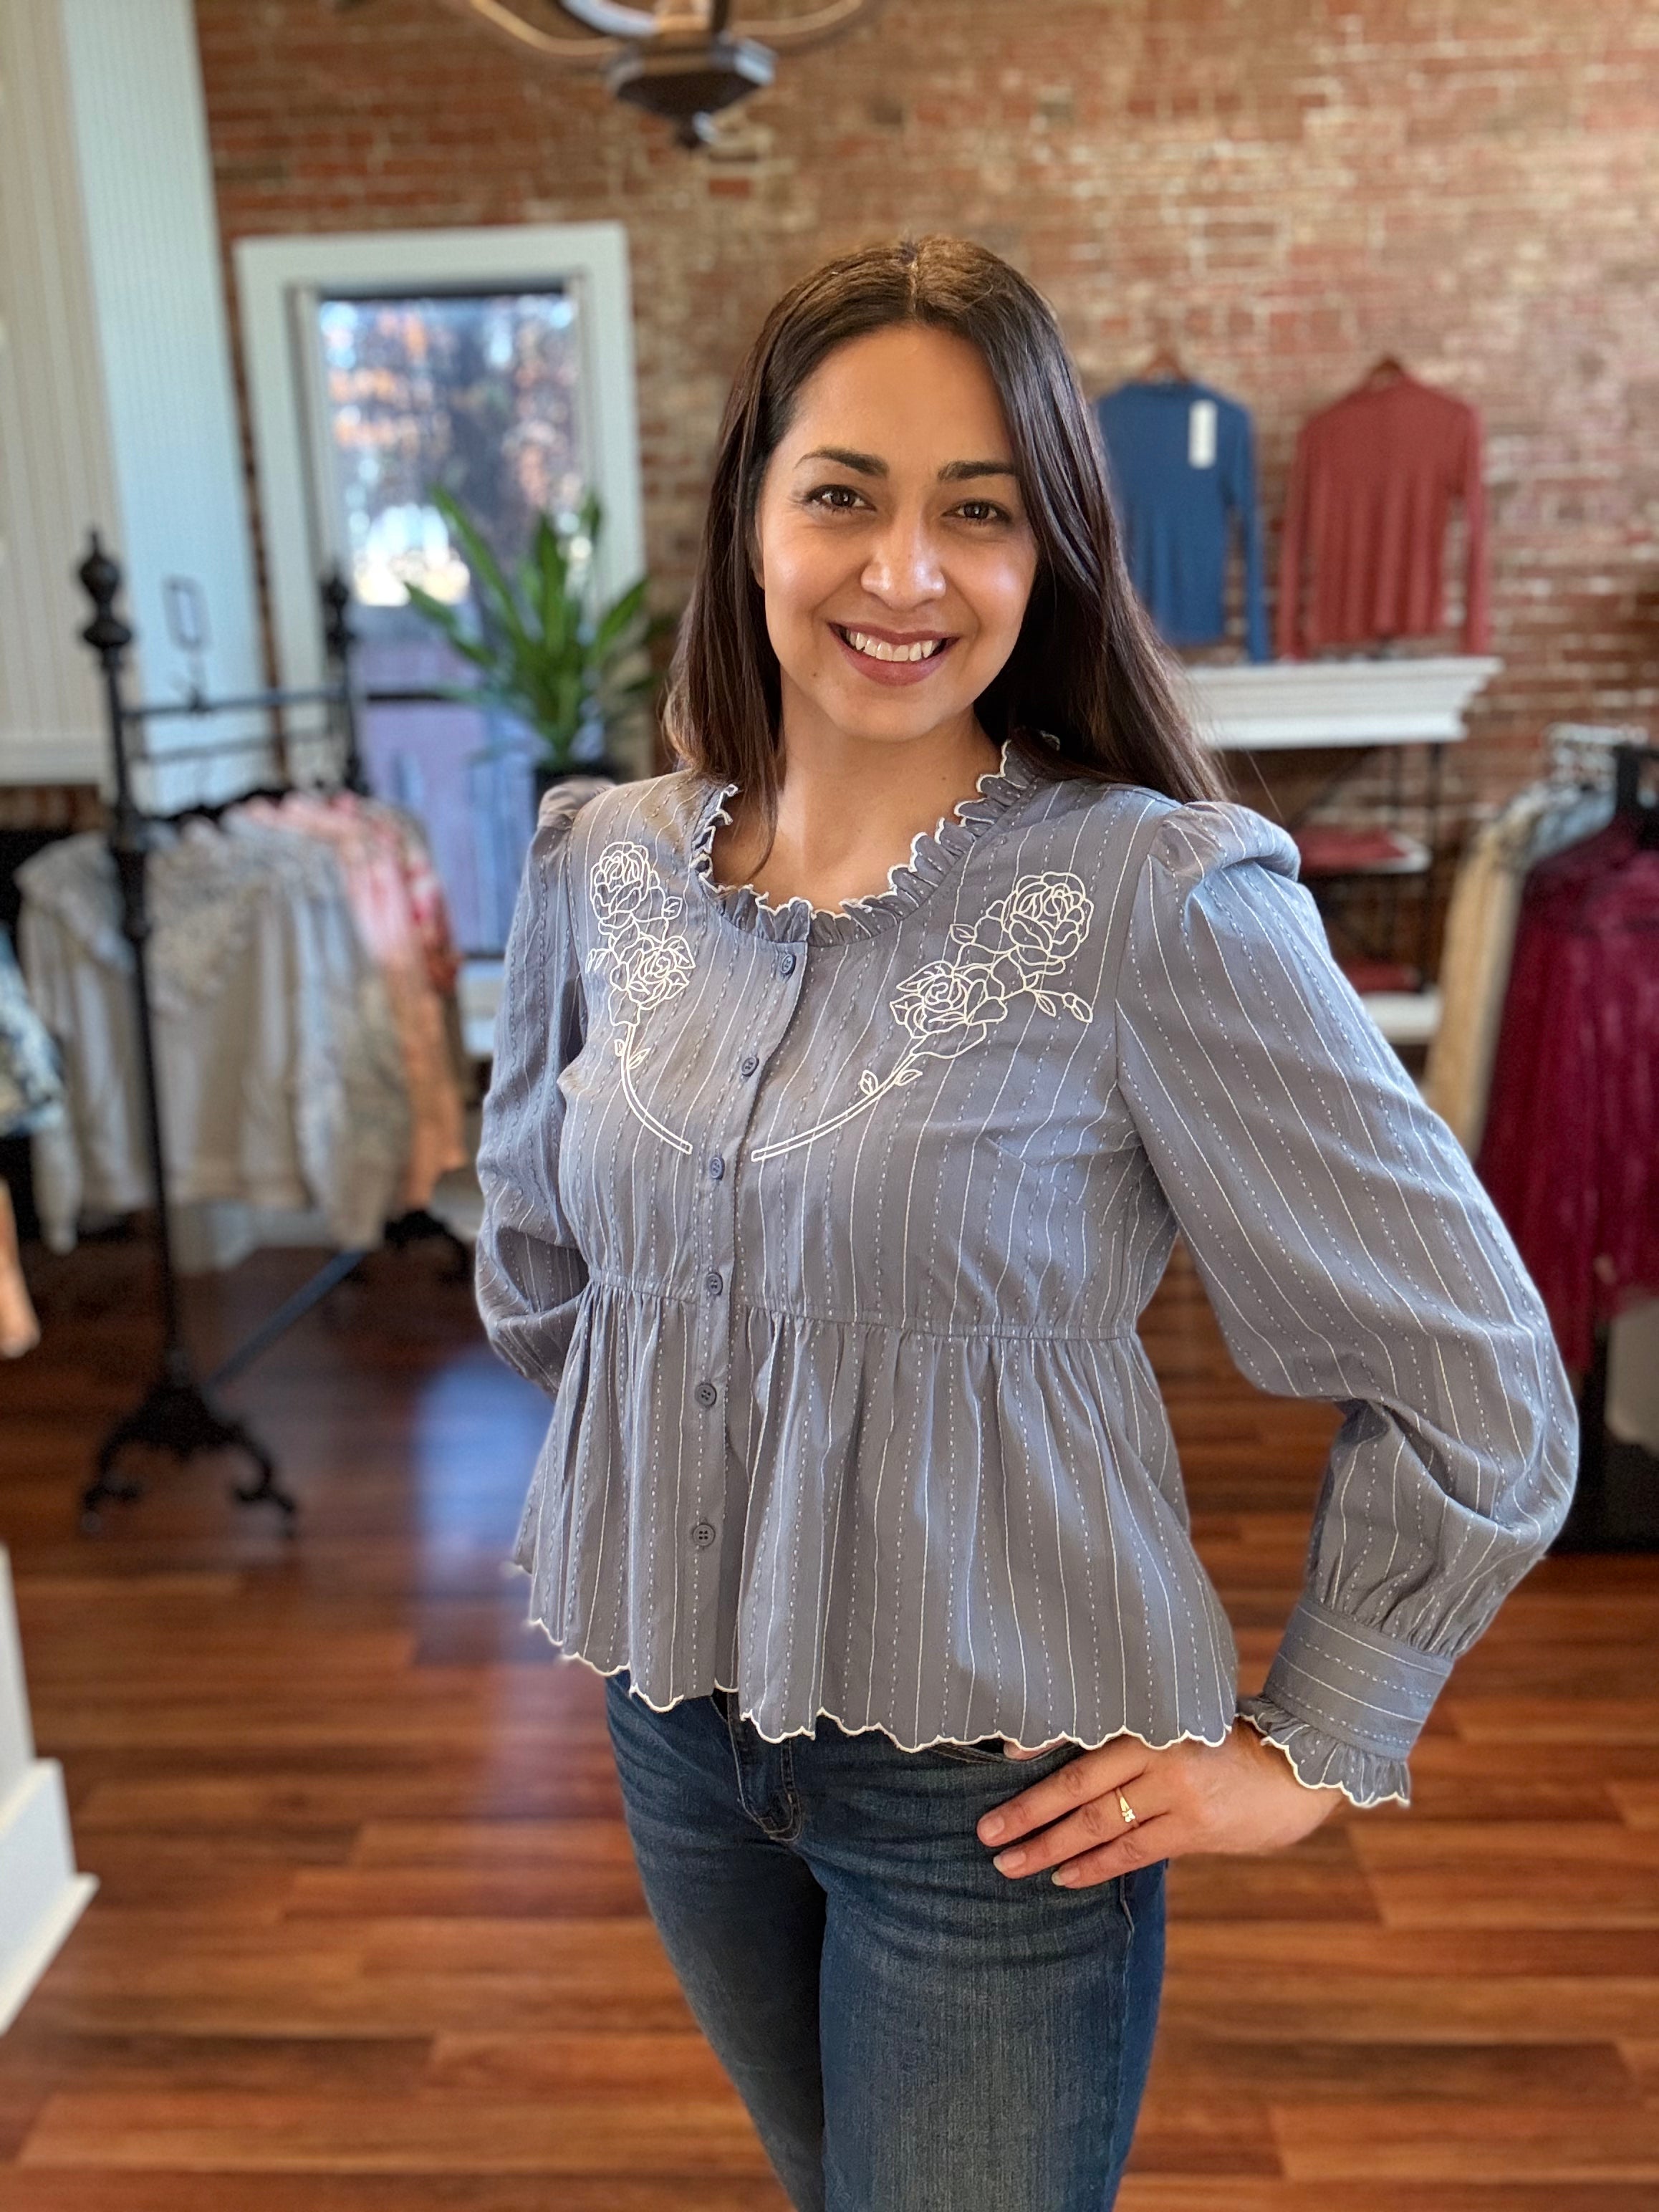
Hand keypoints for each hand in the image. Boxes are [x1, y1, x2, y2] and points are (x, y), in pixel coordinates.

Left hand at [976, 1720, 1342, 1888]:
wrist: (1298, 1764)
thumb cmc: (1226, 1741)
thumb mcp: (1178, 1721)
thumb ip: (1129, 1738)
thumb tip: (1055, 1748)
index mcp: (1149, 1721)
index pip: (1083, 1742)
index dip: (1038, 1756)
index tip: (998, 1765)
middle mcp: (1158, 1754)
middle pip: (1079, 1788)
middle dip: (1028, 1814)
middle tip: (986, 1835)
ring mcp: (1177, 1793)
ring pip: (1099, 1825)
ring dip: (1050, 1847)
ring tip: (1010, 1864)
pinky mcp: (1195, 1829)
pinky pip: (1133, 1851)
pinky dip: (1094, 1865)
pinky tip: (1064, 1876)